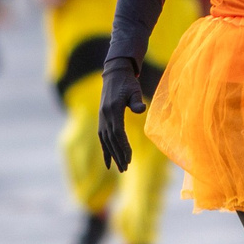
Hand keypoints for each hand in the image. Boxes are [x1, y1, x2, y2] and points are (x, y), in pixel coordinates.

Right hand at [97, 56, 147, 171]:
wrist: (115, 74)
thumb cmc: (128, 82)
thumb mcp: (134, 89)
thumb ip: (136, 100)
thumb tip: (141, 109)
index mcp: (112, 109)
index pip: (118, 132)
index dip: (123, 146)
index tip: (130, 158)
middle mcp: (104, 116)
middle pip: (111, 140)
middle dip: (118, 155)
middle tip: (125, 168)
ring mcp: (101, 118)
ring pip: (106, 141)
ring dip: (113, 155)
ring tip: (120, 168)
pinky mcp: (102, 120)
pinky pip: (102, 139)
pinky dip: (105, 151)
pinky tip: (108, 163)